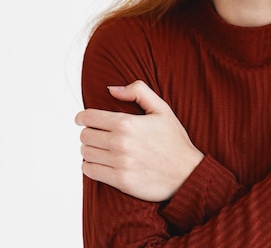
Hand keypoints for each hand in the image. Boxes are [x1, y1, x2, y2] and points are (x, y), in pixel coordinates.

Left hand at [75, 80, 203, 201]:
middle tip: (96, 135)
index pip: (89, 117)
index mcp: (127, 123)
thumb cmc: (174, 141)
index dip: (82, 117)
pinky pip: (90, 171)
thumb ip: (138, 91)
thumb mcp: (162, 109)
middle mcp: (120, 143)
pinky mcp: (120, 181)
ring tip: (100, 149)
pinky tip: (100, 163)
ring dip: (89, 150)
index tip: (82, 119)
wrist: (188, 173)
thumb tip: (111, 89)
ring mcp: (119, 164)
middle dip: (88, 133)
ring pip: (86, 153)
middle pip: (85, 136)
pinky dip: (90, 166)